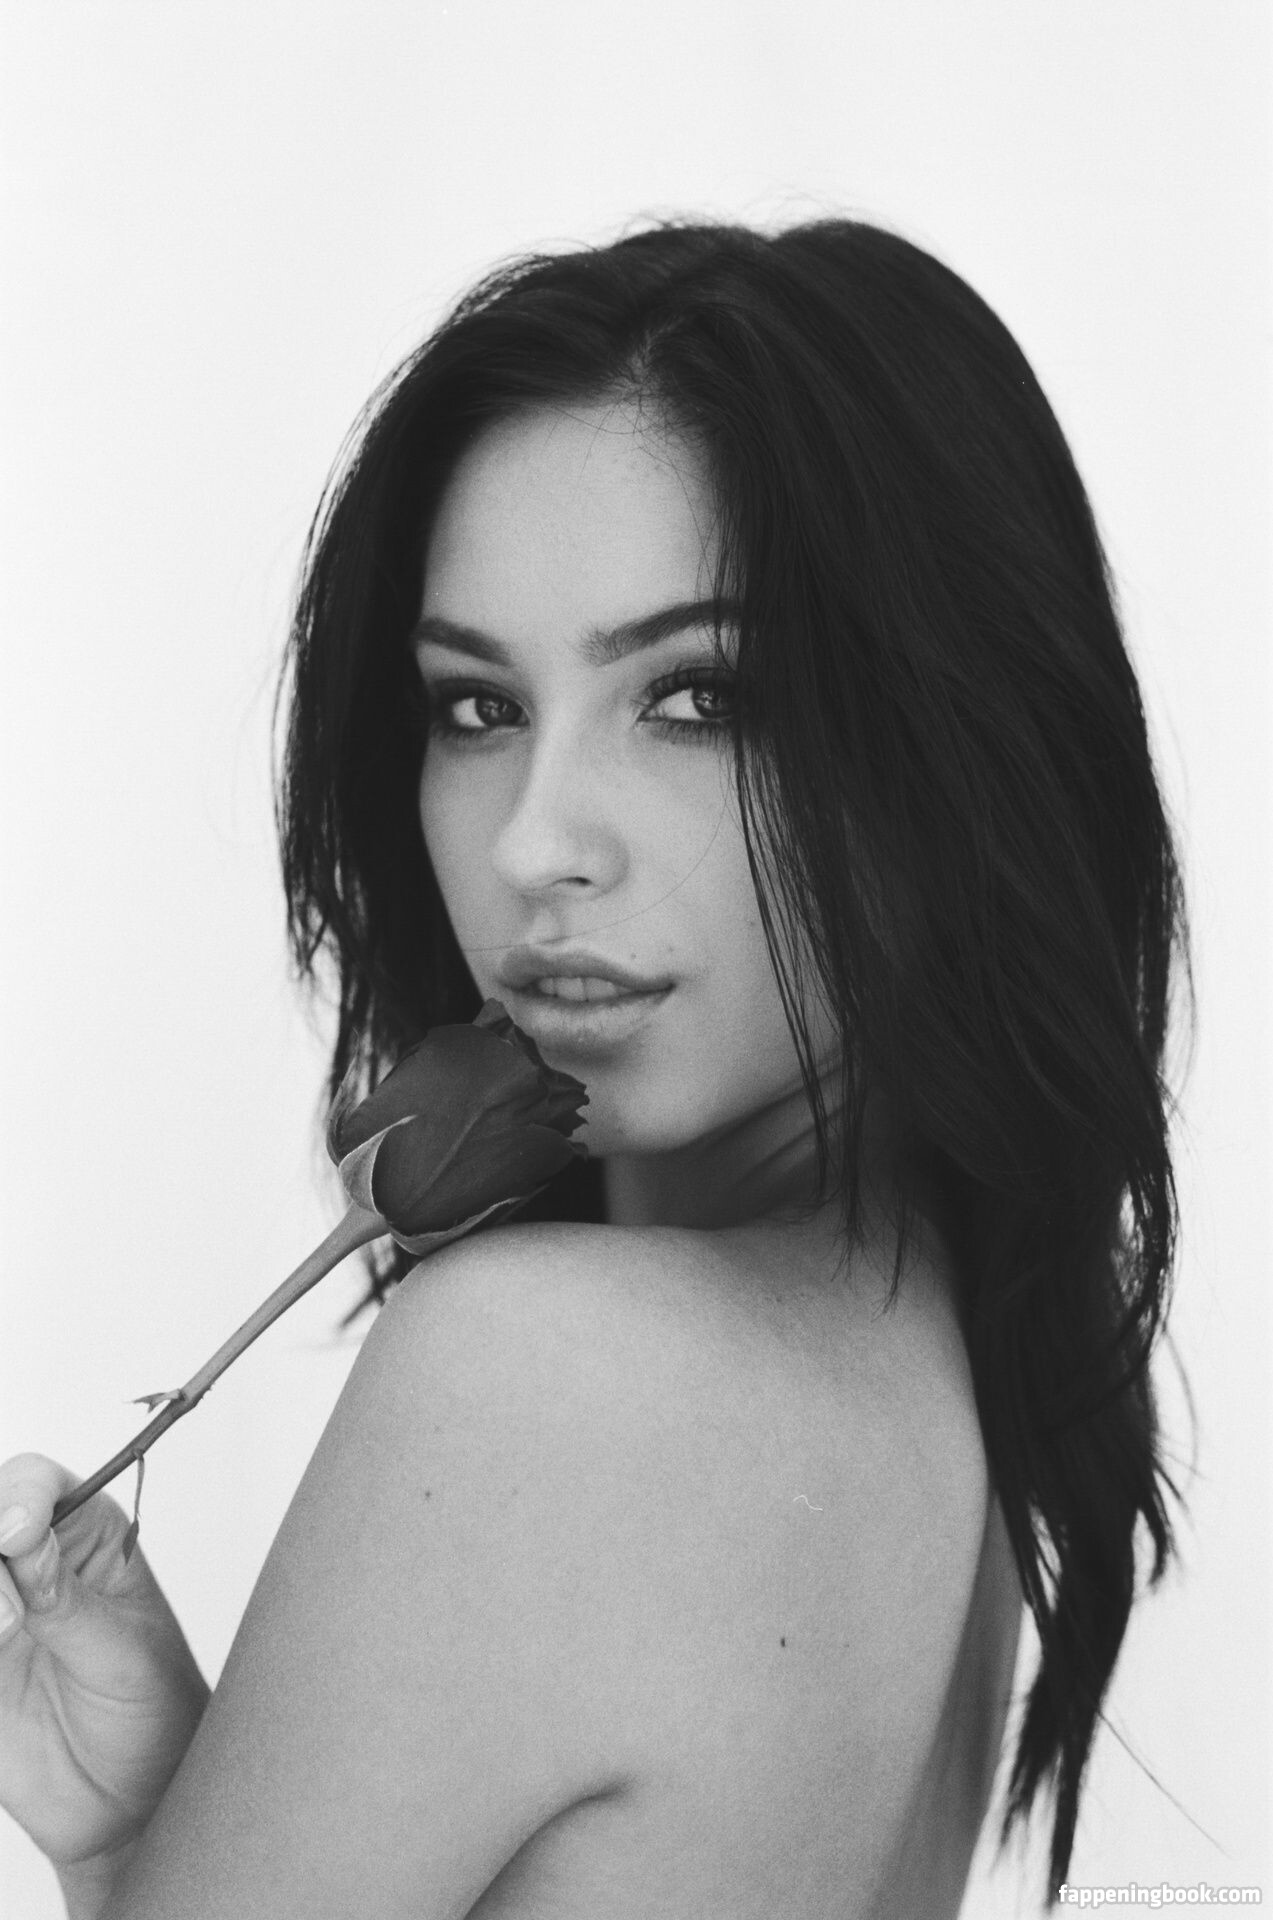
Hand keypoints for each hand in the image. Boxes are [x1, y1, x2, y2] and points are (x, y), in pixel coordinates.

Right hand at [0, 1454, 208, 1874]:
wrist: (130, 1800)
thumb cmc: (151, 1711)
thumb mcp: (121, 1652)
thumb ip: (65, 1600)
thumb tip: (24, 1542)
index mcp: (84, 1534)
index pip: (35, 1482)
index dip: (18, 1496)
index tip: (15, 1537)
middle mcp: (28, 1560)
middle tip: (8, 1620)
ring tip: (1, 1640)